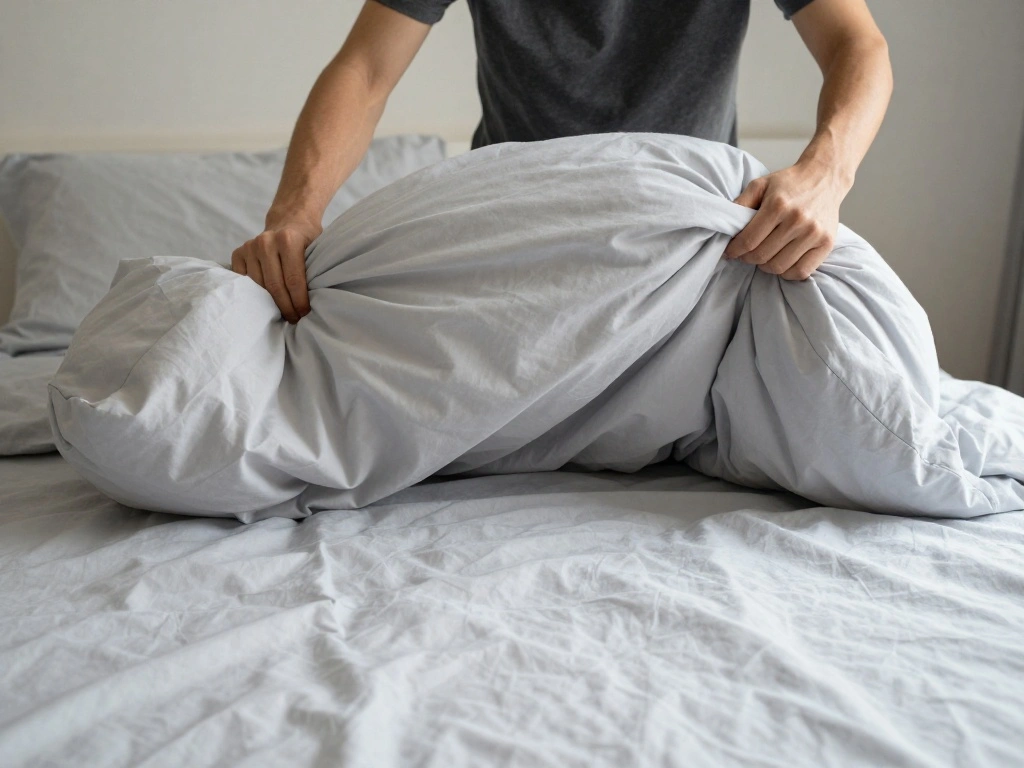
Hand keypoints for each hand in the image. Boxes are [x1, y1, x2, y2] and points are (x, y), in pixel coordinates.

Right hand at [231, 217, 321, 322]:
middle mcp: (265, 242)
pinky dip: (254, 294)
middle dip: (286, 307)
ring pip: (258, 286)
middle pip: (274, 286)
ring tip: (282, 313)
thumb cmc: (306, 239)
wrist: (289, 219)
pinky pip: (244, 281)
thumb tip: (316, 302)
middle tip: (294, 320)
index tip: (304, 315)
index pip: (293, 280)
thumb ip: (314, 270)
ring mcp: (250, 247)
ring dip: (270, 303)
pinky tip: (265, 301)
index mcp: (288, 240)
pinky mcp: (238, 253)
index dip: (299, 302)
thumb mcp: (317, 249)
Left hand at [723, 159, 848, 280]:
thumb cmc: (789, 183)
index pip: (748, 241)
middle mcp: (797, 220)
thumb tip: (725, 226)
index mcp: (778, 205)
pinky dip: (787, 273)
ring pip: (779, 267)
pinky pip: (801, 272)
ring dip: (765, 266)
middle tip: (745, 254)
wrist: (825, 177)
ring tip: (763, 256)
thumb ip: (740, 203)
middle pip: (762, 256)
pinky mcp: (826, 243)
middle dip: (747, 258)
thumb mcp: (760, 184)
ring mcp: (814, 233)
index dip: (734, 250)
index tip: (730, 252)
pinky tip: (781, 261)